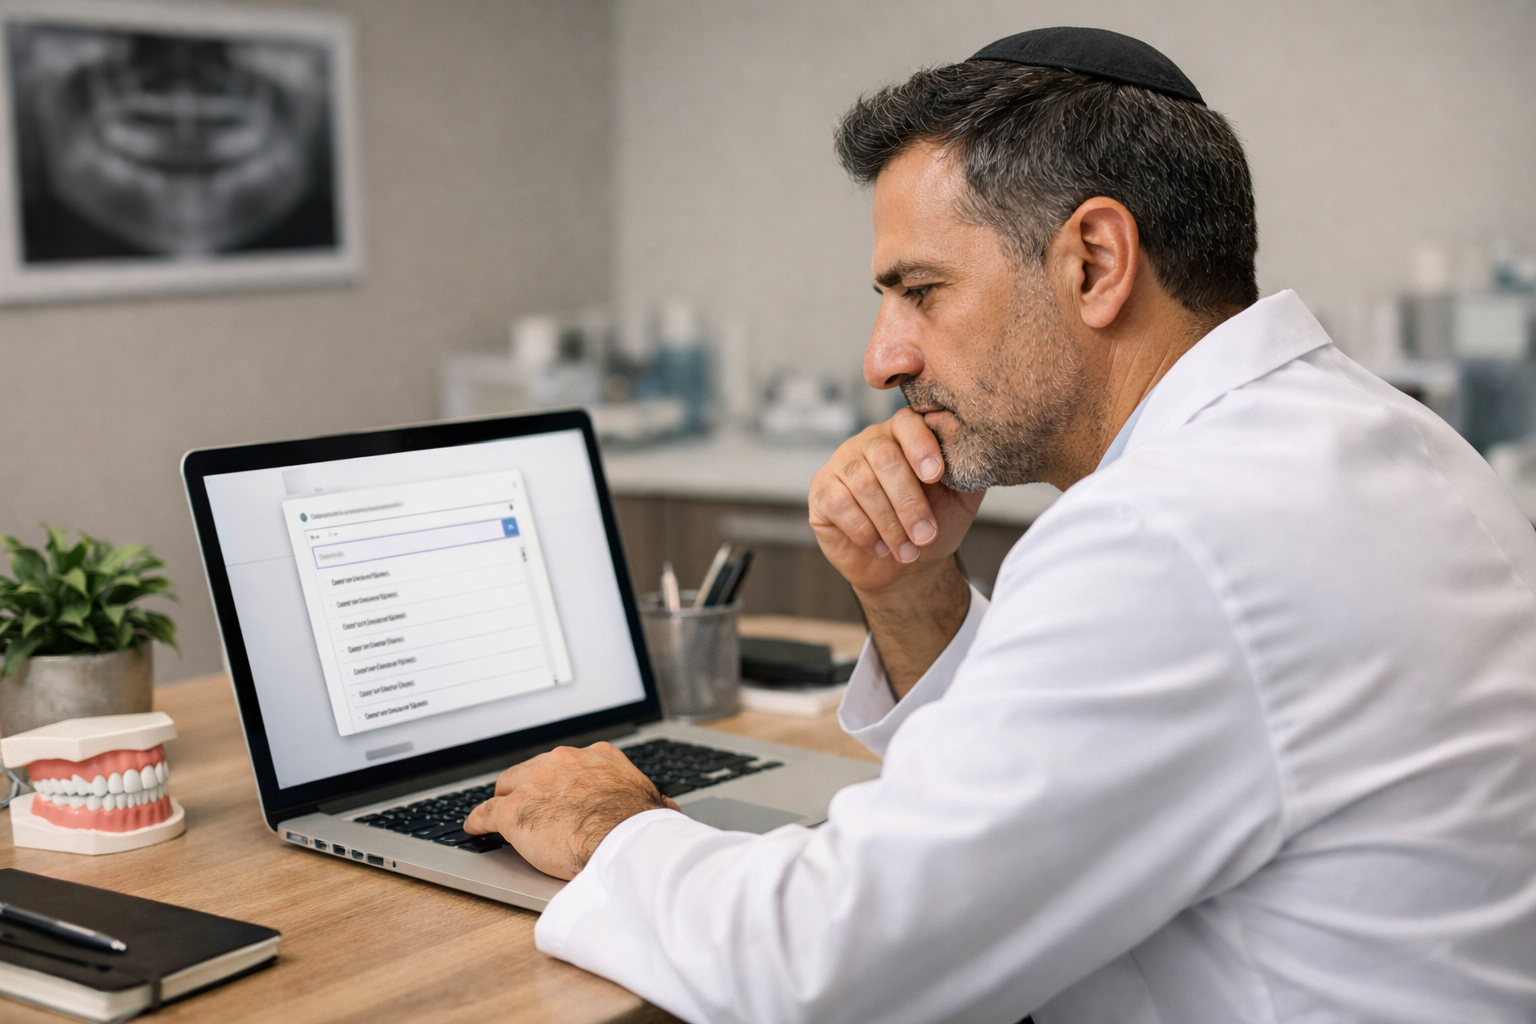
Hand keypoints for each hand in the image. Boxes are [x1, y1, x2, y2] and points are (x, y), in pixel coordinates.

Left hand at [462, 742, 677, 879]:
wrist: (623, 838)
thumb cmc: (640, 824)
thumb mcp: (651, 803)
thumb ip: (649, 801)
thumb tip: (669, 809)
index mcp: (596, 757)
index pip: (568, 763)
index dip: (560, 779)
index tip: (559, 789)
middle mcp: (563, 761)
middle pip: (534, 769)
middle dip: (529, 785)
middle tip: (528, 801)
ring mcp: (535, 783)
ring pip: (509, 786)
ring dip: (504, 799)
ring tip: (497, 811)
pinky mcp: (514, 811)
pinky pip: (486, 812)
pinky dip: (478, 819)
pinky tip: (474, 827)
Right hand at [808, 407, 983, 596]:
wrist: (906, 567)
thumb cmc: (934, 524)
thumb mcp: (961, 497)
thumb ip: (968, 468)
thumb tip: (978, 449)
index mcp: (904, 435)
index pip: (907, 423)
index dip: (921, 447)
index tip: (935, 476)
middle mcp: (870, 442)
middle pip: (886, 458)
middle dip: (909, 502)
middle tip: (926, 535)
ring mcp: (842, 464)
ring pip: (863, 484)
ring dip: (890, 524)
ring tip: (907, 550)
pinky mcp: (821, 491)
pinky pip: (839, 504)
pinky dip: (864, 530)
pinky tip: (879, 547)